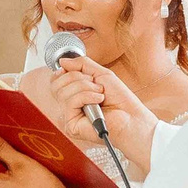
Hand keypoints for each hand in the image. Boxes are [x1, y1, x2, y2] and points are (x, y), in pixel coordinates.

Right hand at [24, 55, 154, 173]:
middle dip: (78, 78)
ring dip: (86, 88)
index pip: (55, 80)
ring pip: (63, 92)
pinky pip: (70, 102)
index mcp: (73, 94)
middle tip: (95, 85)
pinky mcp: (71, 126)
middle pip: (56, 84)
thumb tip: (62, 61)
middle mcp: (69, 106)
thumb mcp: (100, 74)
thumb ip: (81, 65)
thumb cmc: (120, 100)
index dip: (65, 72)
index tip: (79, 71)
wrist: (132, 117)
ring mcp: (69, 116)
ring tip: (100, 95)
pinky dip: (87, 97)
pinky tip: (98, 101)